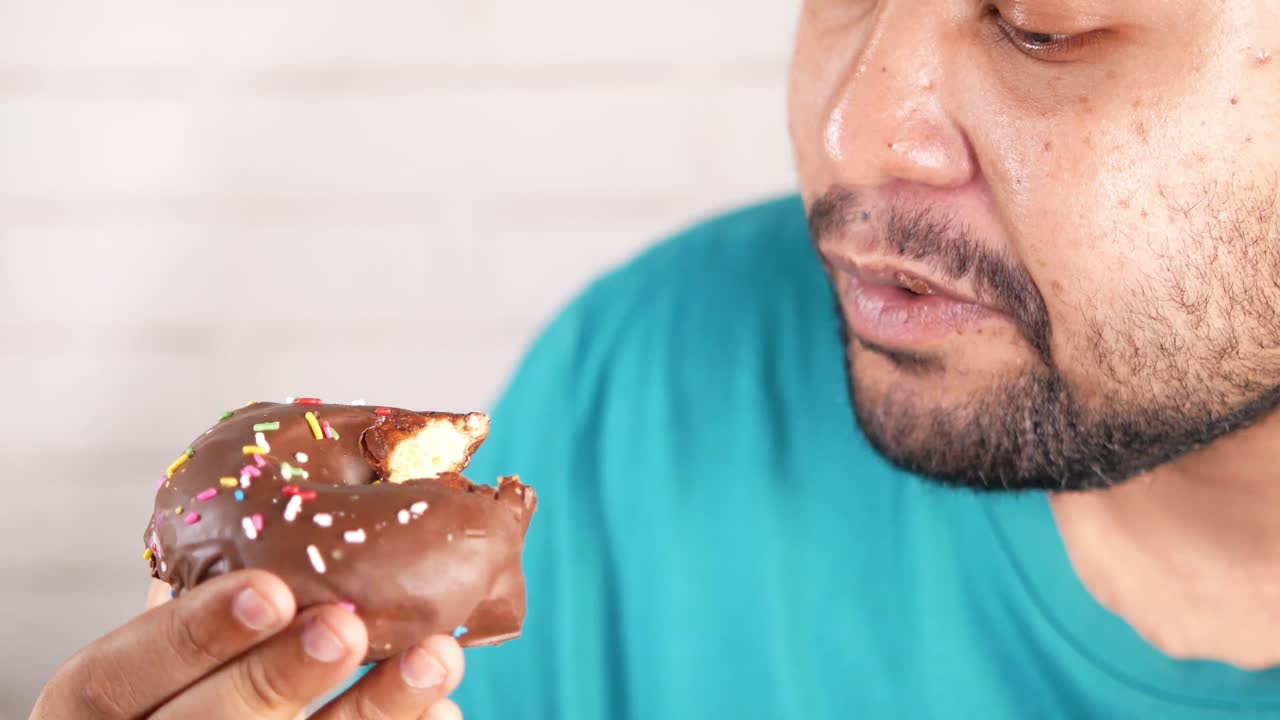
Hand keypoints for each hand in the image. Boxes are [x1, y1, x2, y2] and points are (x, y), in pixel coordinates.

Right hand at [30, 570, 464, 718]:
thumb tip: (291, 487)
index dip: (193, 632)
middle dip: (281, 676)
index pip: (117, 675)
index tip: (271, 588)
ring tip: (439, 657)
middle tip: (349, 624)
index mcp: (92, 705)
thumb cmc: (185, 674)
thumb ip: (199, 585)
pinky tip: (444, 706)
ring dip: (374, 712)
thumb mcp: (165, 632)